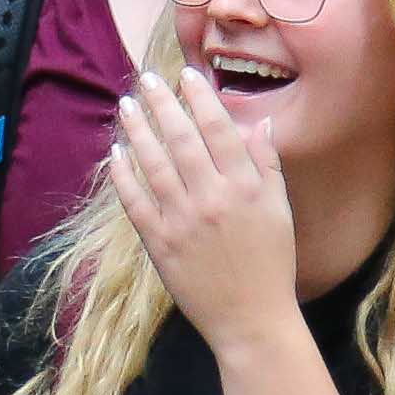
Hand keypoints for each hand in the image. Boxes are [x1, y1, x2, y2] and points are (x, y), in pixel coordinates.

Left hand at [106, 63, 302, 349]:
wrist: (252, 319)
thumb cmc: (271, 264)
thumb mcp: (279, 211)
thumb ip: (268, 165)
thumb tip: (260, 123)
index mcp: (246, 187)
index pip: (219, 130)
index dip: (200, 98)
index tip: (187, 75)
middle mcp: (212, 198)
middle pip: (181, 139)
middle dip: (163, 104)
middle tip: (147, 79)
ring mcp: (182, 221)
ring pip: (153, 165)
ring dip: (137, 131)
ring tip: (126, 106)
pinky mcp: (159, 245)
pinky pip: (135, 203)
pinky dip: (123, 176)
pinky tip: (115, 153)